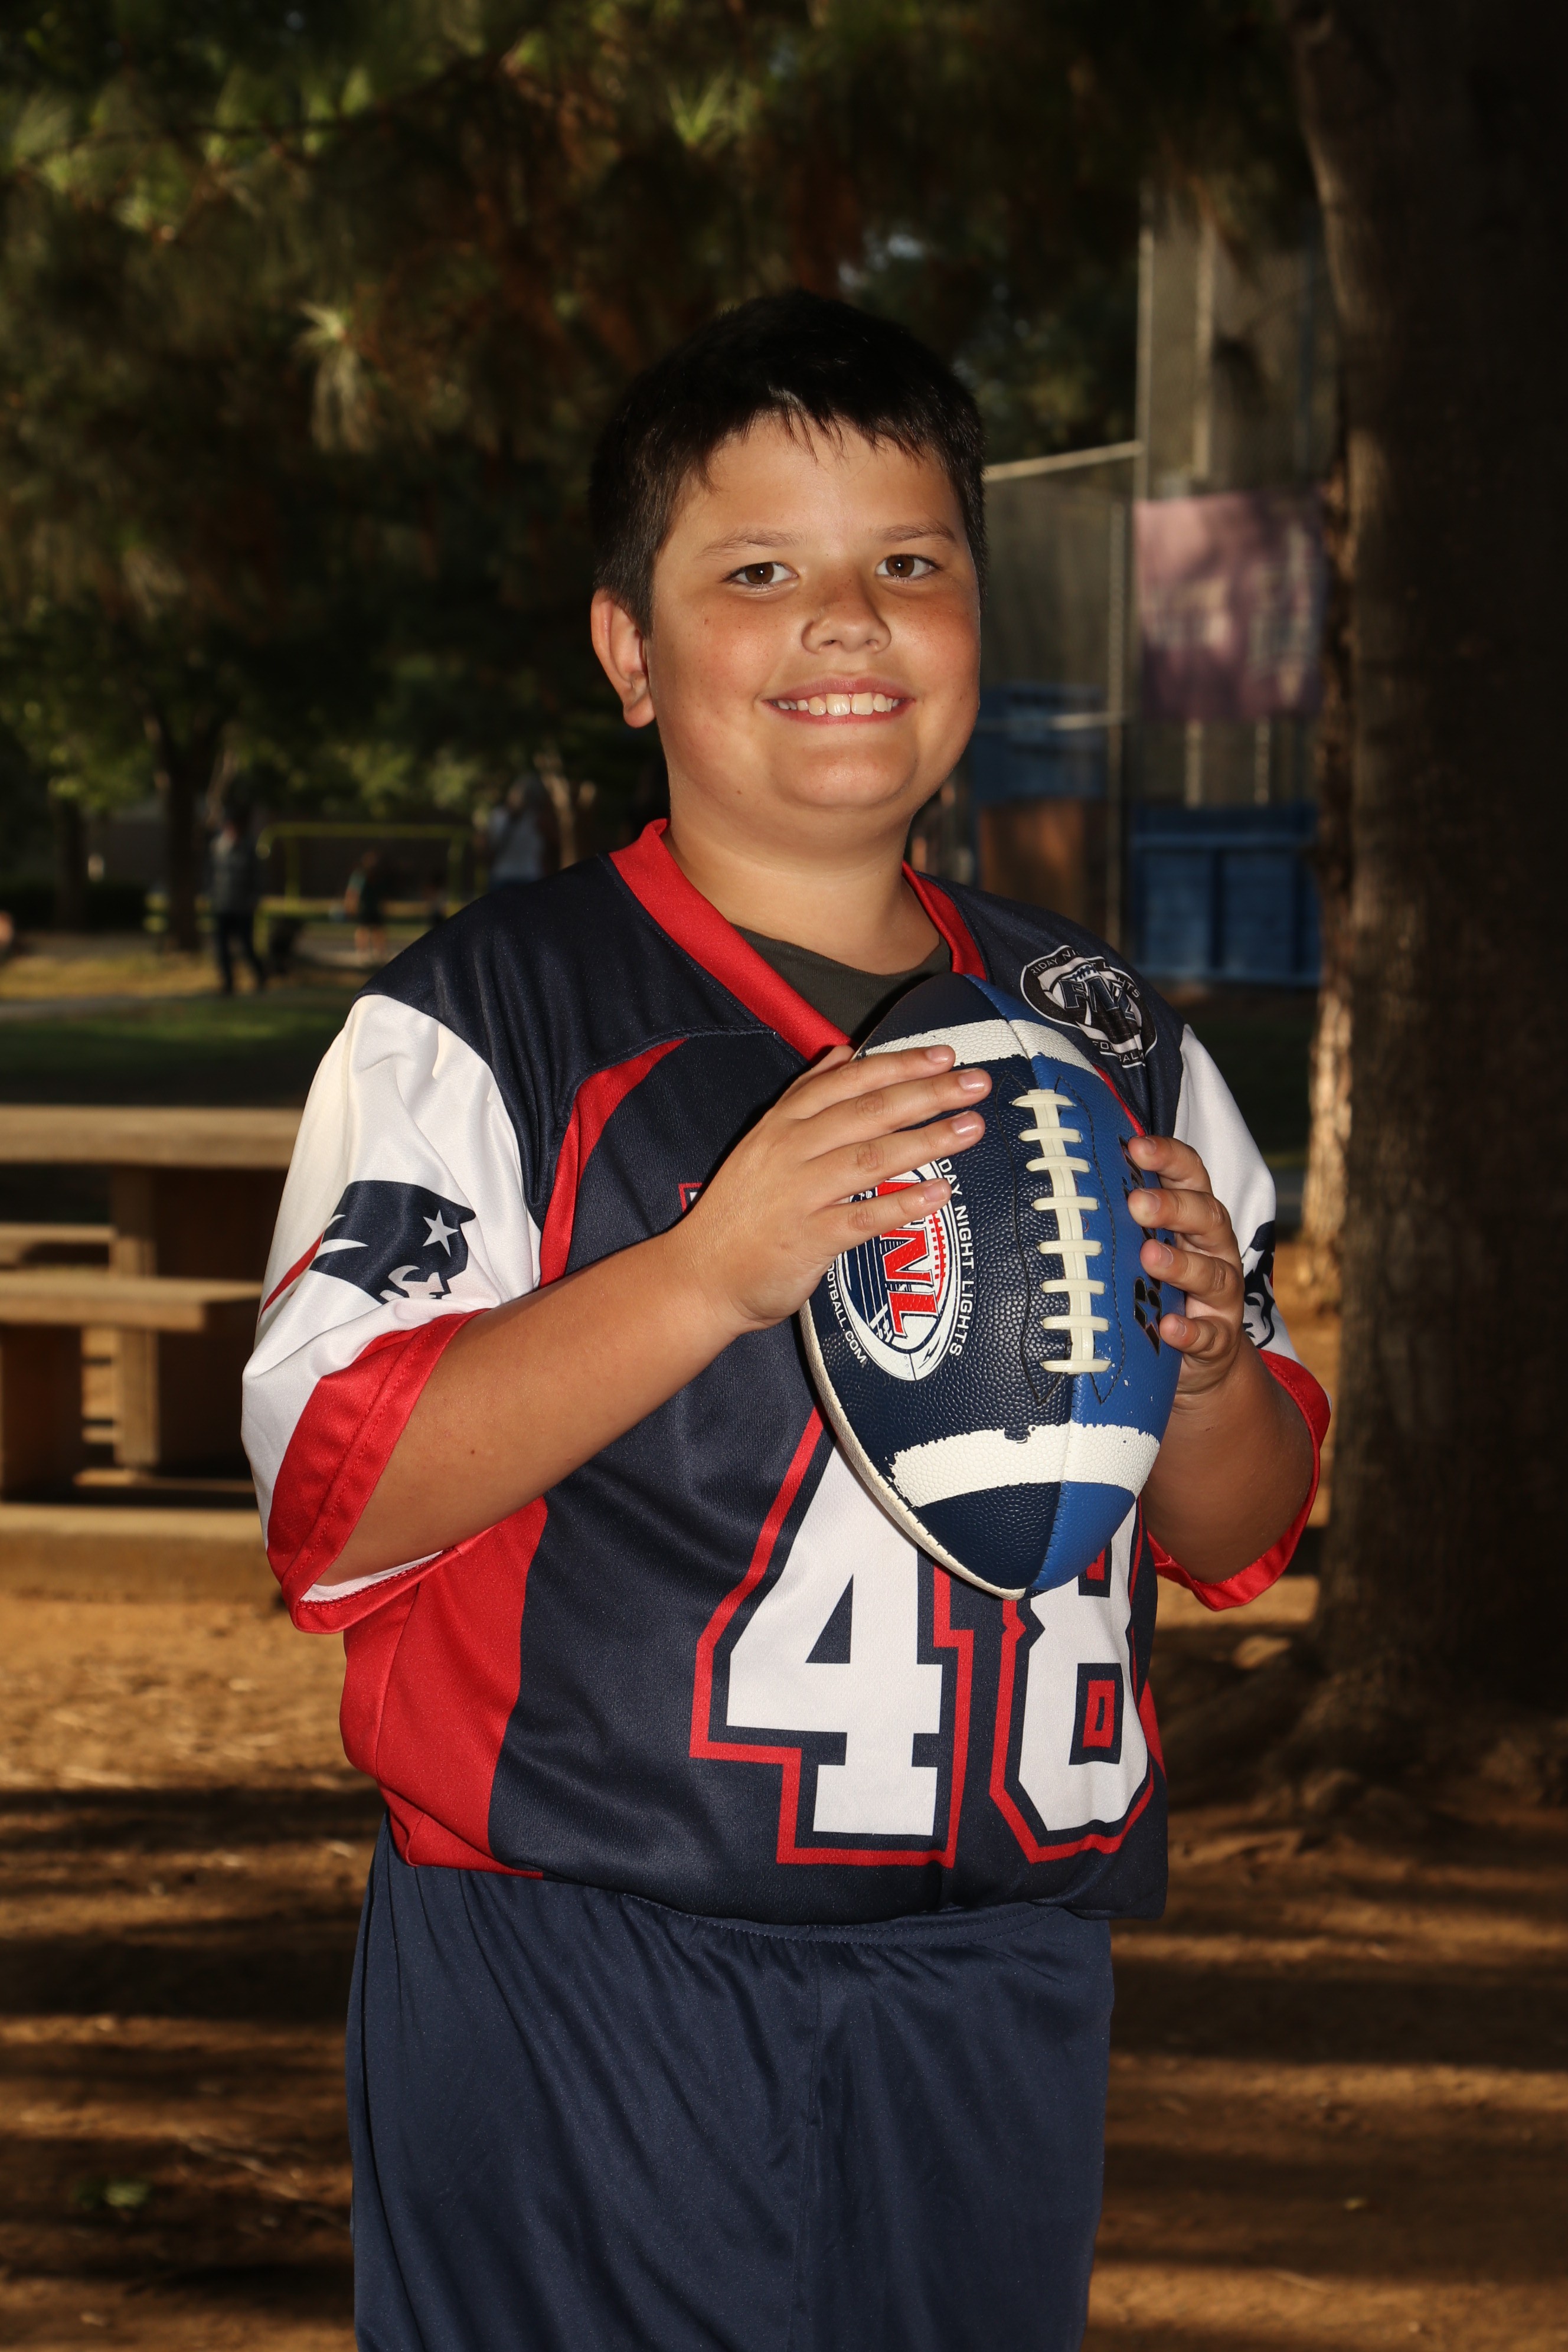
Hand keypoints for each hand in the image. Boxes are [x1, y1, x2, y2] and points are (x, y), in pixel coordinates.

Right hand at [676, 1044, 989, 1333]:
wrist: (700, 1276)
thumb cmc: (742, 1210)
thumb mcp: (765, 1140)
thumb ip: (806, 1093)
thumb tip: (845, 1051)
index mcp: (783, 1123)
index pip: (849, 1082)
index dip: (899, 1065)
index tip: (944, 1055)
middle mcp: (791, 1150)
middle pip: (868, 1112)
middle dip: (927, 1094)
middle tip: (975, 1084)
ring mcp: (799, 1194)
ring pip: (870, 1157)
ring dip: (925, 1140)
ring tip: (971, 1128)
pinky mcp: (808, 1239)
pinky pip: (862, 1218)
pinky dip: (901, 1203)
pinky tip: (940, 1194)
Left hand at [1126, 1134, 1245, 1398]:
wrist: (1195, 1358)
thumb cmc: (1158, 1289)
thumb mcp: (1141, 1248)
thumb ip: (1120, 1221)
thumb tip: (1062, 1187)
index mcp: (1194, 1218)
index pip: (1190, 1176)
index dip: (1168, 1157)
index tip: (1136, 1147)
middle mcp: (1214, 1250)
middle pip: (1207, 1216)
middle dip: (1173, 1207)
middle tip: (1137, 1204)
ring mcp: (1221, 1295)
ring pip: (1212, 1273)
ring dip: (1181, 1264)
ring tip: (1149, 1256)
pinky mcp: (1219, 1337)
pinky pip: (1209, 1333)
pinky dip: (1190, 1330)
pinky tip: (1169, 1327)